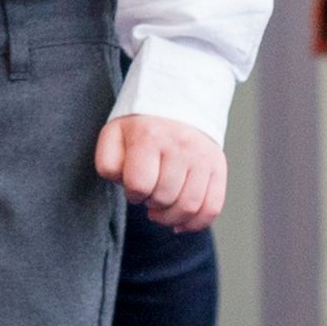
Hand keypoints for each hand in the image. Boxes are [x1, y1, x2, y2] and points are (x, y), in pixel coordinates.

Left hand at [97, 113, 227, 231]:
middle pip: (165, 198)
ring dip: (170, 217)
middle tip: (149, 193)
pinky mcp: (218, 167)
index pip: (139, 185)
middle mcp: (181, 145)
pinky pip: (212, 208)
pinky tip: (180, 222)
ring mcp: (203, 157)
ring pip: (189, 207)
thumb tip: (126, 186)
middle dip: (151, 204)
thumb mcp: (113, 136)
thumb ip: (108, 164)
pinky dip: (195, 223)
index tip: (133, 186)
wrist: (175, 102)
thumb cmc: (140, 128)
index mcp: (150, 137)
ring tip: (161, 208)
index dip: (132, 194)